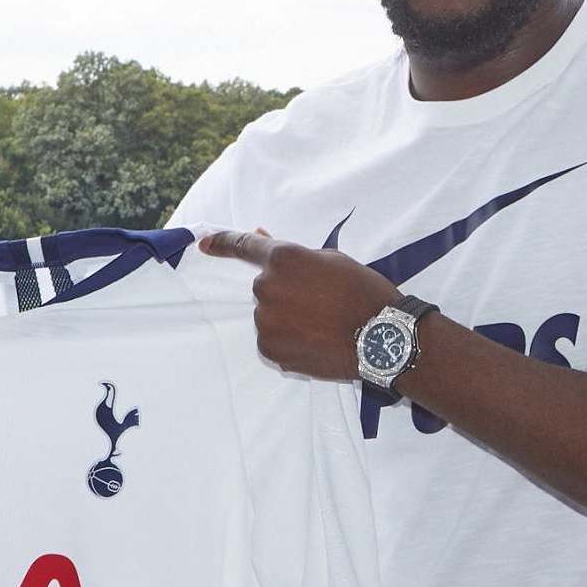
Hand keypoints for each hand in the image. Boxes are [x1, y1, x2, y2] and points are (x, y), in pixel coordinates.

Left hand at [197, 226, 400, 380]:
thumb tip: (260, 236)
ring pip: (269, 316)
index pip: (243, 247)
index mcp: (283, 259)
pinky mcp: (269, 350)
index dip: (221, 243)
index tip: (203, 243)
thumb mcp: (332, 260)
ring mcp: (265, 321)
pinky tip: (315, 342)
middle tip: (320, 304)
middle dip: (285, 292)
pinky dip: (289, 341)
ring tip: (322, 326)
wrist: (382, 339)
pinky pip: (272, 341)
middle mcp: (266, 288)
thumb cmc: (363, 293)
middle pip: (265, 287)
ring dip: (287, 318)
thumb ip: (292, 252)